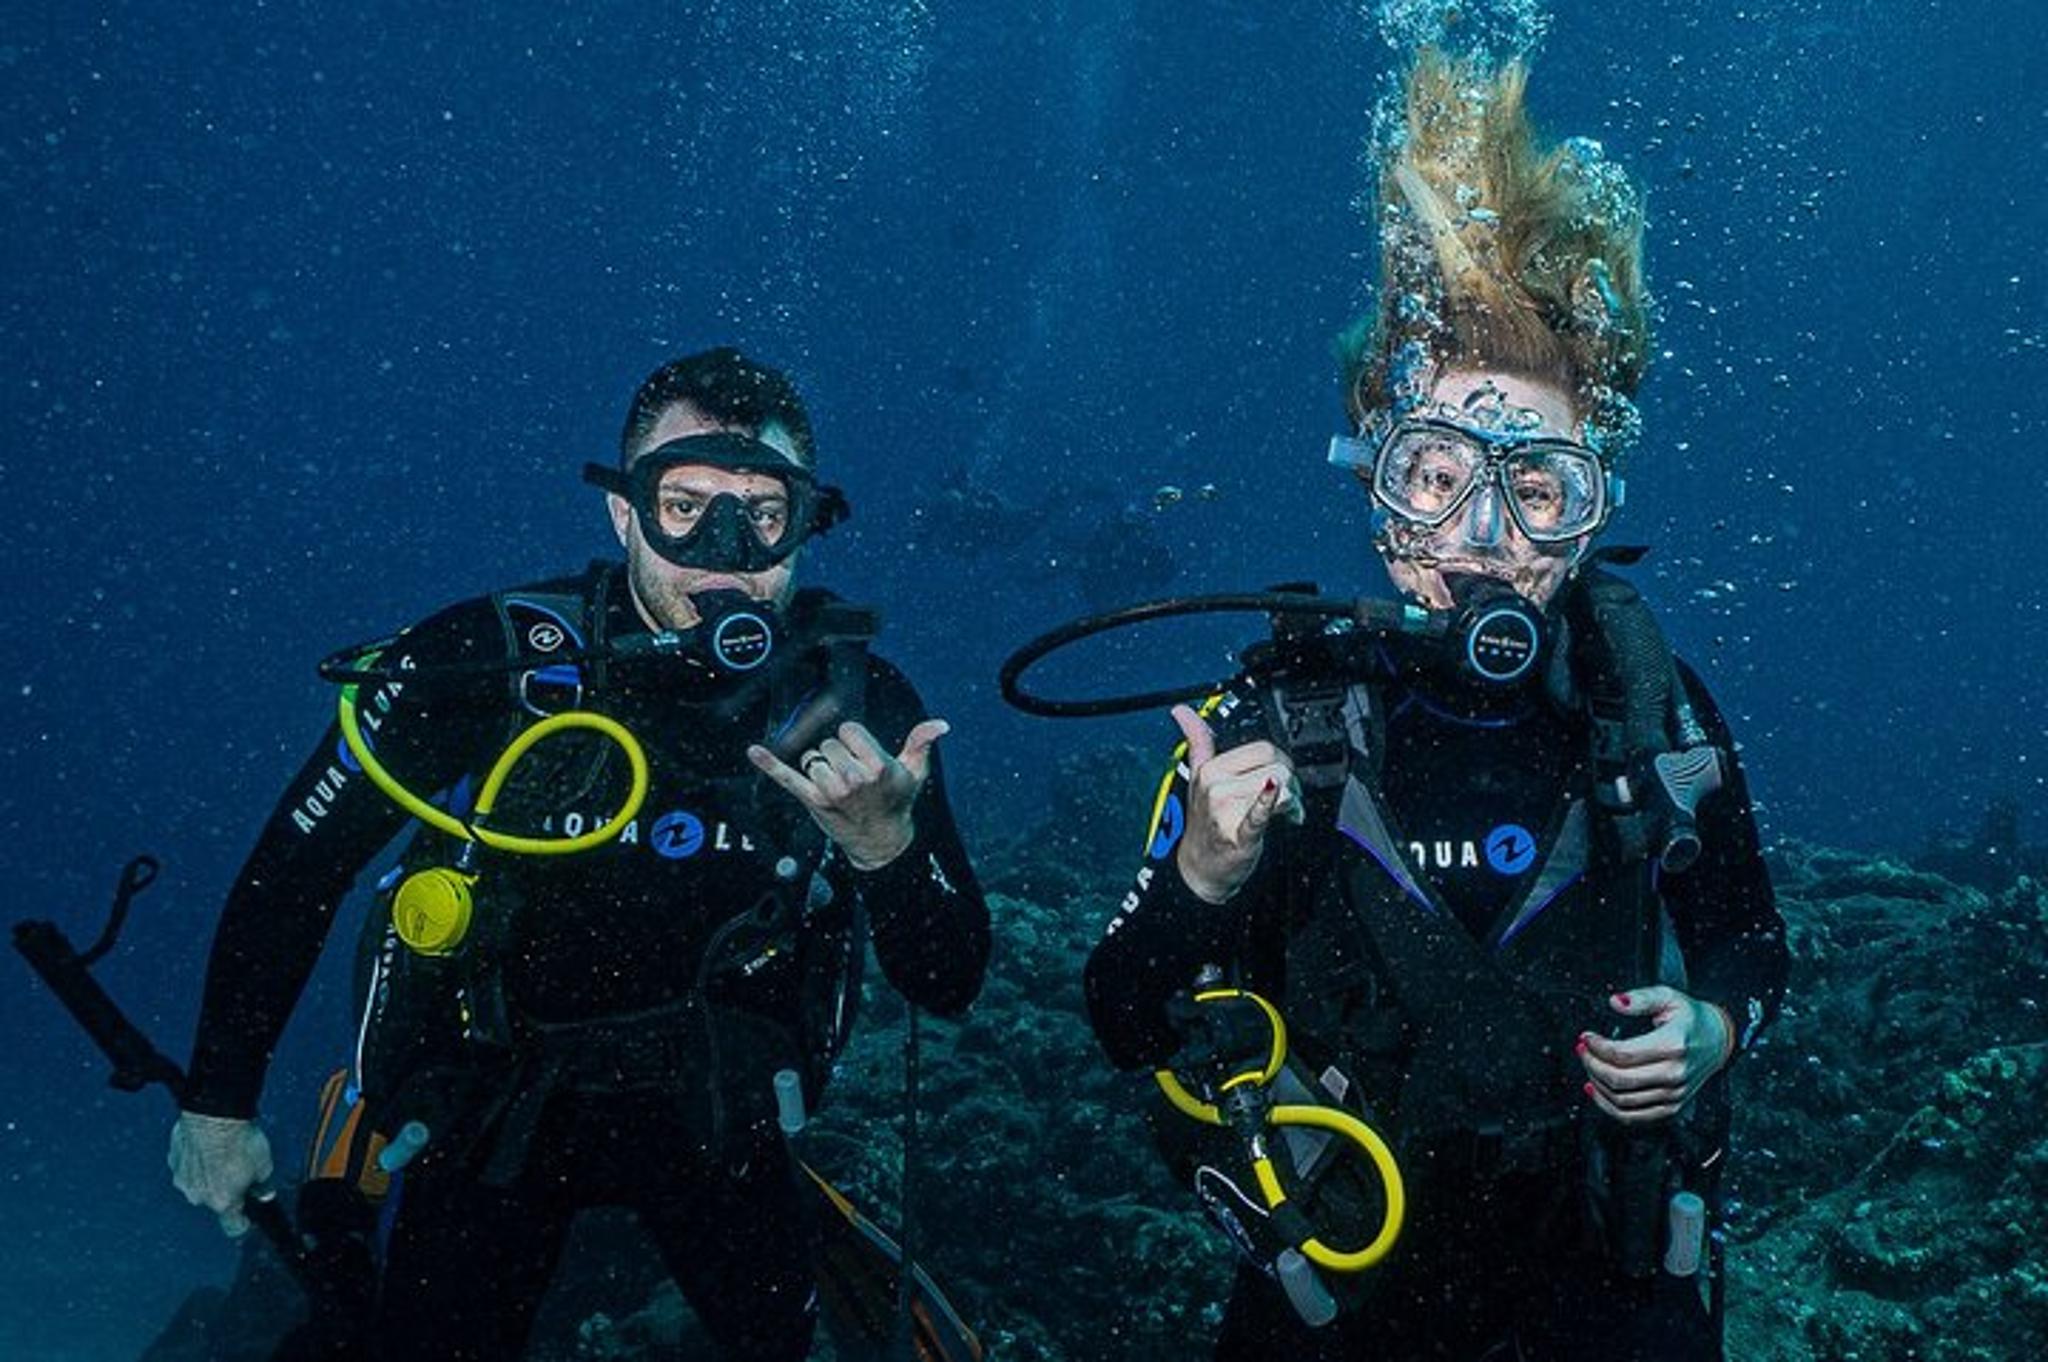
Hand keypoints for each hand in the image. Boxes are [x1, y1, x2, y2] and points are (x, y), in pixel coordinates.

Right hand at [168, 1111, 274, 1237]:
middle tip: (240, 1169)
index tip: (247, 1218)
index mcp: (223, 1202)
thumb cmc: (237, 1140)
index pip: (233, 1226)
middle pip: (216, 1200)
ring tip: (224, 1152)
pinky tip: (208, 1144)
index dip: (243, 1222)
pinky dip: (197, 1159)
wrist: (213, 1116)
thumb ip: (264, 1184)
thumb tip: (265, 1192)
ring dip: (209, 1173)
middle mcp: (199, 1196)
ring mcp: (183, 1179)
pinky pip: (188, 1165)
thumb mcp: (264, 1165)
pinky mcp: (174, 1161)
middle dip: (227, 1189)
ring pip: (199, 1183)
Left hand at [748, 719, 946, 868]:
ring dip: (821, 767)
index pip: (848, 730)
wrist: (881, 841)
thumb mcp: (914, 771)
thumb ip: (921, 742)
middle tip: (853, 774)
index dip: (855, 739)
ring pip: (812, 758)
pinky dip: (769, 764)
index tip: (864, 755)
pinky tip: (754, 751)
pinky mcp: (811, 800)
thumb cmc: (897, 800)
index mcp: (876, 766)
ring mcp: (829, 790)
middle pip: (829, 743)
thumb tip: (940, 724)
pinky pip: (787, 777)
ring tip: (838, 784)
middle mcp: (852, 778)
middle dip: (839, 754)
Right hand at [1169, 703, 1301, 904]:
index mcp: (1210, 768)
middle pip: (1277, 766)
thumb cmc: (1205, 821)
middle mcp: (1216, 786)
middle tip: (1287, 797)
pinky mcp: (1239, 834)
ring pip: (1282, 789)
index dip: (1280, 760)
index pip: (1263, 748)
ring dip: (1293, 802)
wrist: (1200, 867)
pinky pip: (1262, 813)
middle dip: (1291, 781)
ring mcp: (1225, 810)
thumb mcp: (1198, 776)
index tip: (1278, 774)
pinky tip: (1283, 804)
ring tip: (1285, 813)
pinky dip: (1273, 805)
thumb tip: (1181, 711)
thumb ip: (1197, 740)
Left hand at [1577, 986, 1734, 1125]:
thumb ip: (1640, 998)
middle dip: (1591, 1064)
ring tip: (1589, 1065)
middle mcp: (1675, 1074)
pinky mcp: (1672, 1107)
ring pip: (1622, 1100)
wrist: (1719, 1041)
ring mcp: (1674, 1094)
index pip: (1623, 1054)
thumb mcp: (1668, 997)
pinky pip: (1632, 1116)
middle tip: (1583, 1050)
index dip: (1597, 1046)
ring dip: (1597, 1084)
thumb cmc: (1691, 1018)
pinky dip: (1608, 1107)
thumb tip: (1615, 1002)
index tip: (1585, 1037)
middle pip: (1619, 1079)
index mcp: (1673, 1045)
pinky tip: (1596, 1090)